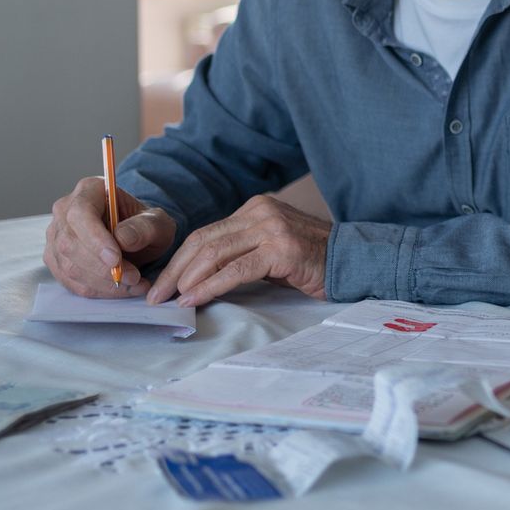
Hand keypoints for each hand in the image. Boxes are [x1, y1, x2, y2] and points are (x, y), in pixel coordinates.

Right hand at [44, 177, 175, 296]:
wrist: (137, 237)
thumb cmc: (145, 225)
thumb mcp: (158, 222)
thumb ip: (145, 227)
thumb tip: (122, 238)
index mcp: (89, 190)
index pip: (80, 214)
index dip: (95, 239)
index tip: (116, 259)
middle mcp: (65, 210)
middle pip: (70, 243)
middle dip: (102, 267)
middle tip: (134, 277)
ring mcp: (56, 236)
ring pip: (68, 266)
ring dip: (103, 282)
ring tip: (134, 283)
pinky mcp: (56, 260)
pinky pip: (70, 282)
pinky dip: (97, 290)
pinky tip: (122, 289)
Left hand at [145, 195, 329, 306]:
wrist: (353, 260)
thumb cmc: (312, 261)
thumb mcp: (270, 248)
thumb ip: (239, 252)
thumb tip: (196, 277)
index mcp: (255, 208)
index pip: (205, 233)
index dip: (178, 260)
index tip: (161, 284)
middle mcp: (260, 211)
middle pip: (203, 240)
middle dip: (175, 271)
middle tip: (156, 296)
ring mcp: (271, 227)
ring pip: (214, 253)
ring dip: (187, 279)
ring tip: (173, 301)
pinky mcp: (280, 249)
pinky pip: (236, 270)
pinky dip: (210, 286)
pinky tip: (196, 299)